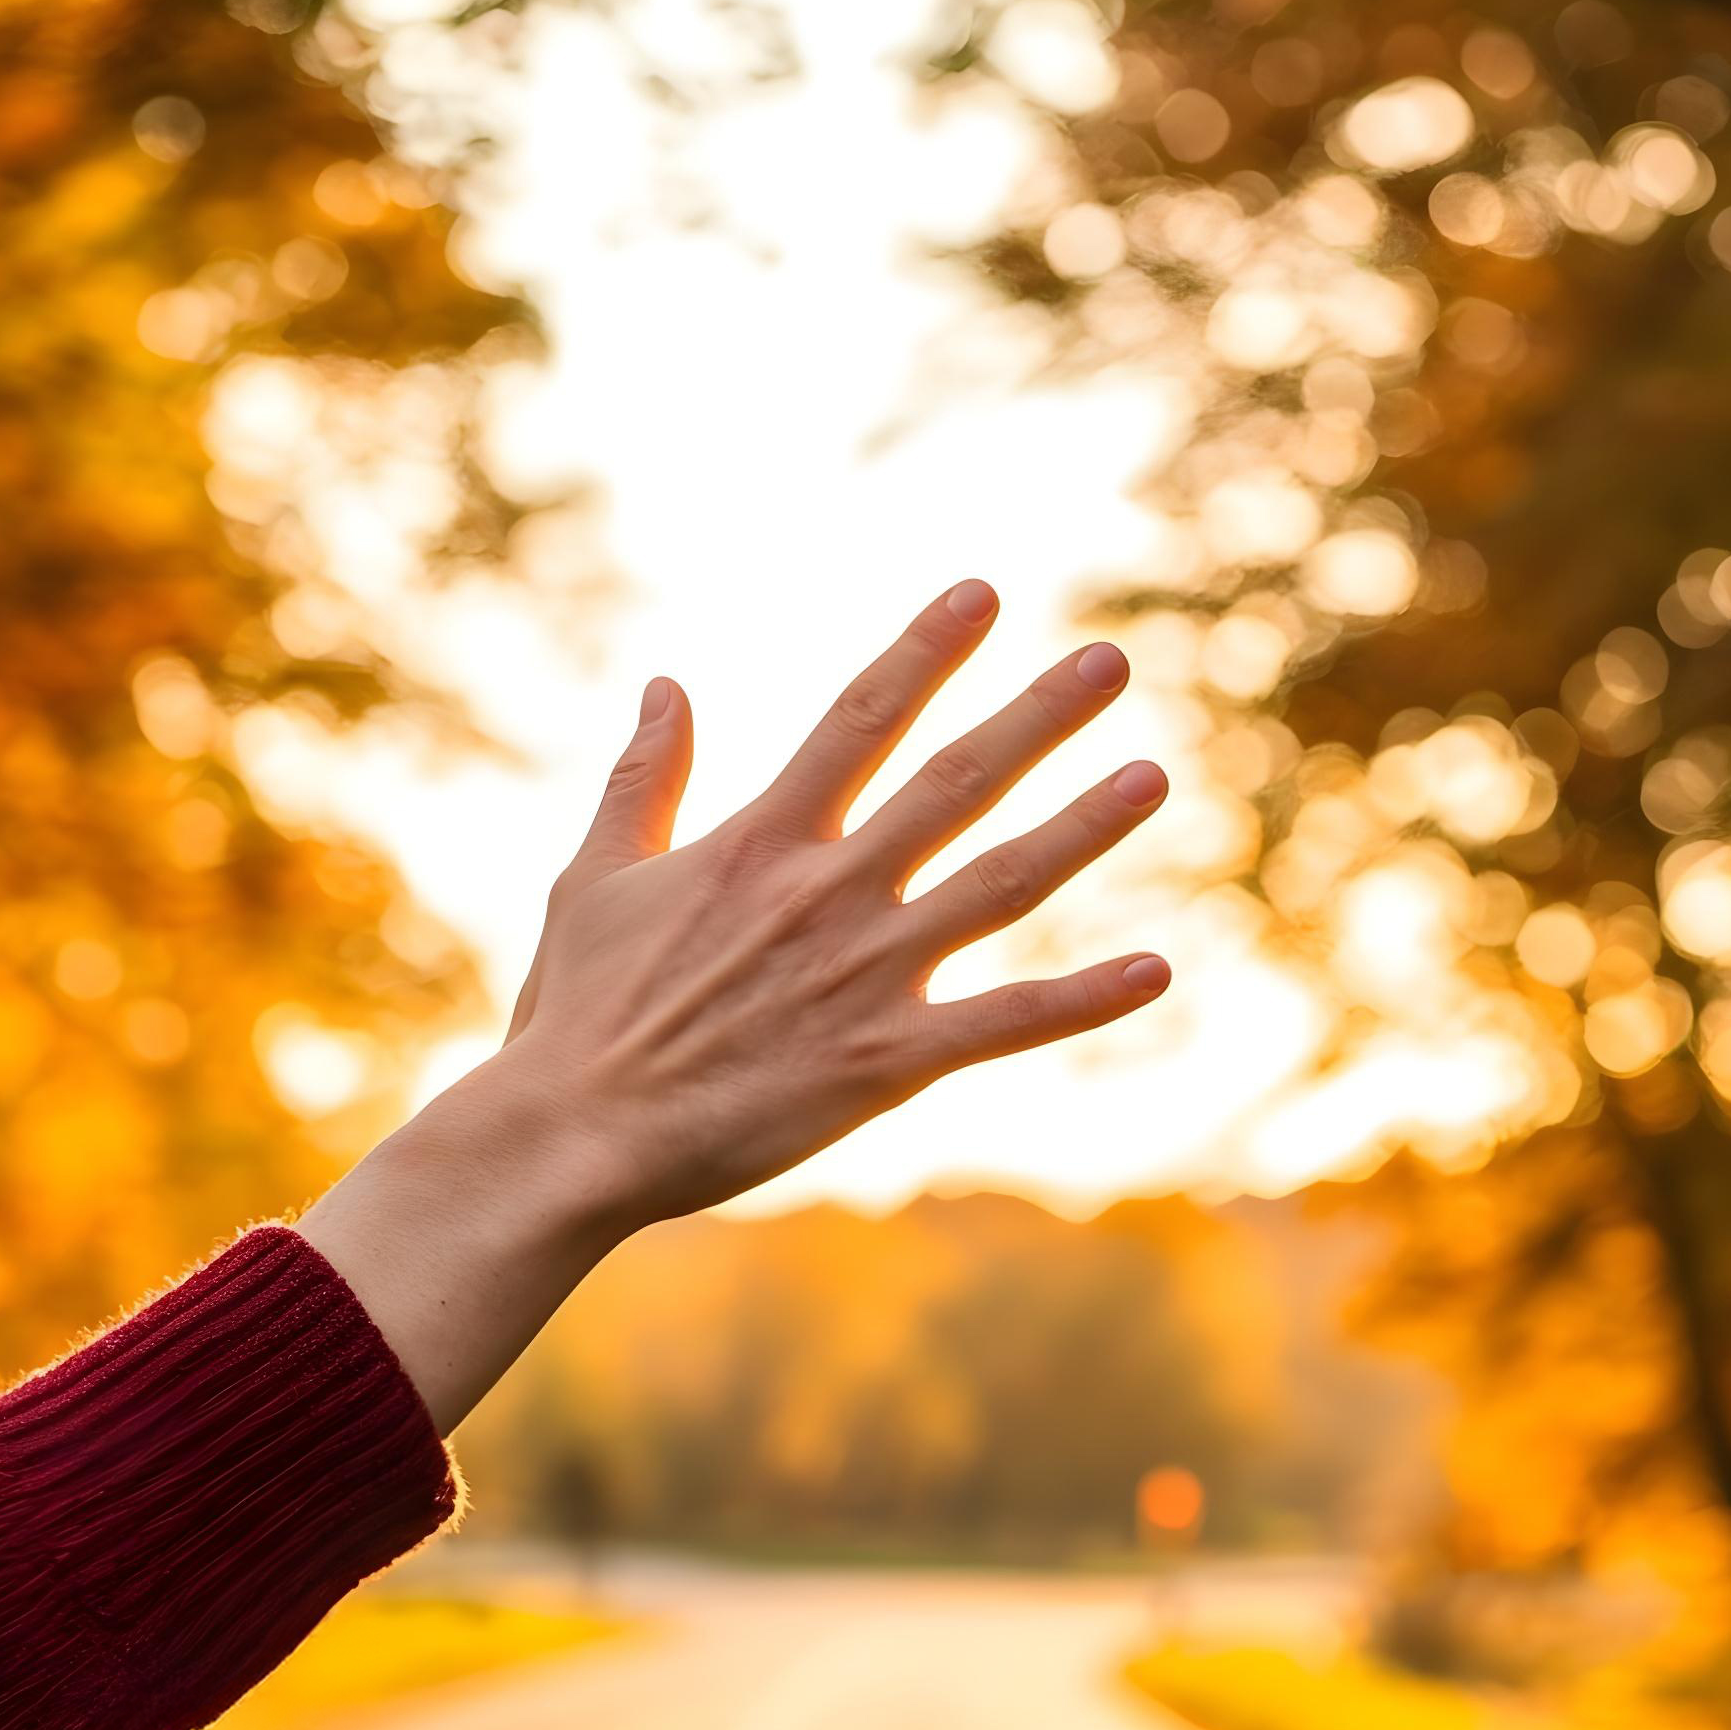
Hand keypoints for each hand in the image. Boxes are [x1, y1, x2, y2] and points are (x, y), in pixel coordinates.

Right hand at [299, 580, 1170, 1427]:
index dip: (925, 651)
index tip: (983, 594)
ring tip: (1151, 777)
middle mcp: (827, 891)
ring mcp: (864, 974)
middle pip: (954, 781)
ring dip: (1081, 827)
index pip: (861, 718)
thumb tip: (665, 685)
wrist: (574, 1135)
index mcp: (760, 839)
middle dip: (1037, 716)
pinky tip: (1156, 970)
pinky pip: (1004, 1023)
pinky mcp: (883, 1061)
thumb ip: (644, 779)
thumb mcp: (594, 877)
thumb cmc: (575, 1015)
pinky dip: (1083, 999)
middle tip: (1111, 660)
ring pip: (999, 882)